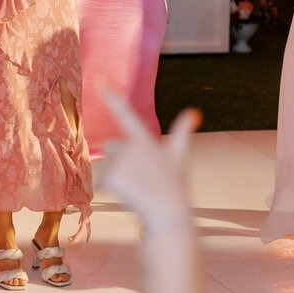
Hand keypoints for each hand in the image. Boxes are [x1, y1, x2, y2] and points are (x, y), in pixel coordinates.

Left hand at [99, 86, 198, 220]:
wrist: (167, 213)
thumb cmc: (175, 184)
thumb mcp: (179, 155)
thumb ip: (182, 131)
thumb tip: (194, 112)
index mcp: (144, 139)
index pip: (126, 114)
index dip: (112, 97)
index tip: (99, 79)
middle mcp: (130, 147)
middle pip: (113, 145)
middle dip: (121, 157)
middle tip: (140, 174)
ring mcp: (119, 163)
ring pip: (107, 162)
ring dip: (116, 172)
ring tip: (136, 185)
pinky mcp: (109, 178)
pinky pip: (101, 179)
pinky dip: (110, 187)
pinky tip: (126, 193)